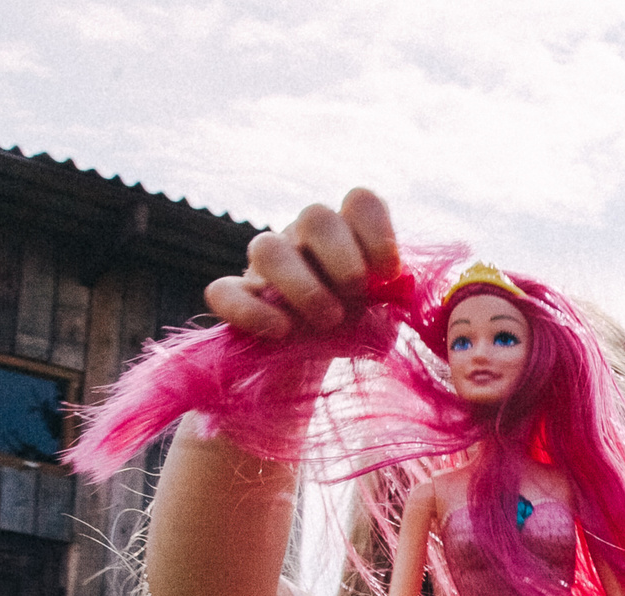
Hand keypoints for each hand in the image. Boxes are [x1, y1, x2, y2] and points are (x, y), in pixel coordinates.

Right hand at [204, 188, 401, 340]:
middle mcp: (302, 239)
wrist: (310, 364)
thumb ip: (394, 301)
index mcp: (346, 234)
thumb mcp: (383, 316)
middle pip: (315, 216)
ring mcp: (264, 267)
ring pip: (267, 247)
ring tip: (329, 320)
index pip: (360, 202)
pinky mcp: (236, 299)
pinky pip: (224, 291)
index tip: (389, 273)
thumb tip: (400, 291)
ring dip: (303, 286)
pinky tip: (281, 331)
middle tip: (357, 294)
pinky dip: (252, 311)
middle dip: (343, 258)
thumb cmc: (353, 330)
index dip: (377, 231)